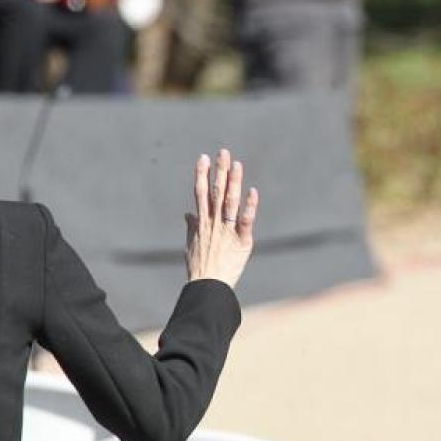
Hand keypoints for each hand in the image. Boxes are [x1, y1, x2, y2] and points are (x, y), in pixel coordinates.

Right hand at [186, 149, 258, 286]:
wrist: (207, 288)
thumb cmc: (200, 269)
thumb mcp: (191, 245)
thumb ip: (191, 227)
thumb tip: (187, 214)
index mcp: (202, 223)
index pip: (200, 193)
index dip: (202, 175)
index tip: (203, 158)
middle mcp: (213, 223)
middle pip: (215, 192)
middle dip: (219, 171)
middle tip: (223, 152)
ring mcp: (227, 231)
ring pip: (230, 202)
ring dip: (233, 182)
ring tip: (237, 164)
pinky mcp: (241, 241)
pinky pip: (246, 221)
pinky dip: (249, 206)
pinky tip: (253, 191)